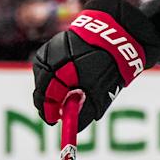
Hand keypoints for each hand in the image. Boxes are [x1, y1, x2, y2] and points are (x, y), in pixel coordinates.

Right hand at [31, 8, 146, 129]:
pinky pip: (47, 61)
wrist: (117, 32)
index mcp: (65, 70)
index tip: (53, 121)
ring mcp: (53, 47)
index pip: (47, 95)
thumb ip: (85, 112)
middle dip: (47, 100)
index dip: (48, 110)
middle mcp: (55, 57)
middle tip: (55, 112)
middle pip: (41, 84)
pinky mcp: (55, 42)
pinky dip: (52, 73)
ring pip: (42, 72)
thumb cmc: (109, 64)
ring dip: (48, 86)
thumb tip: (74, 127)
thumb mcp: (100, 94)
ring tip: (60, 95)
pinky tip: (62, 79)